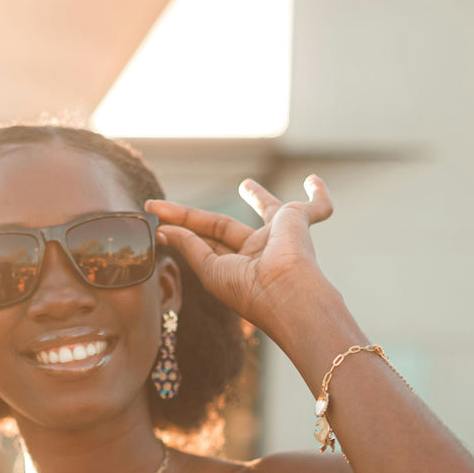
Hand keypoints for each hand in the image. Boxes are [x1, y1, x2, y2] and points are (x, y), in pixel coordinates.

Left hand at [147, 176, 335, 336]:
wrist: (288, 292)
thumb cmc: (249, 291)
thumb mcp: (210, 270)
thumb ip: (190, 246)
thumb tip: (165, 230)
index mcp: (236, 267)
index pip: (203, 242)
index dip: (181, 227)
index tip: (154, 214)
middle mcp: (258, 252)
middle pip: (222, 227)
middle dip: (197, 218)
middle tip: (168, 206)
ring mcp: (280, 236)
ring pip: (266, 211)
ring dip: (257, 198)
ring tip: (245, 184)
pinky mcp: (299, 219)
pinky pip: (317, 207)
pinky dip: (319, 195)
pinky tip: (314, 180)